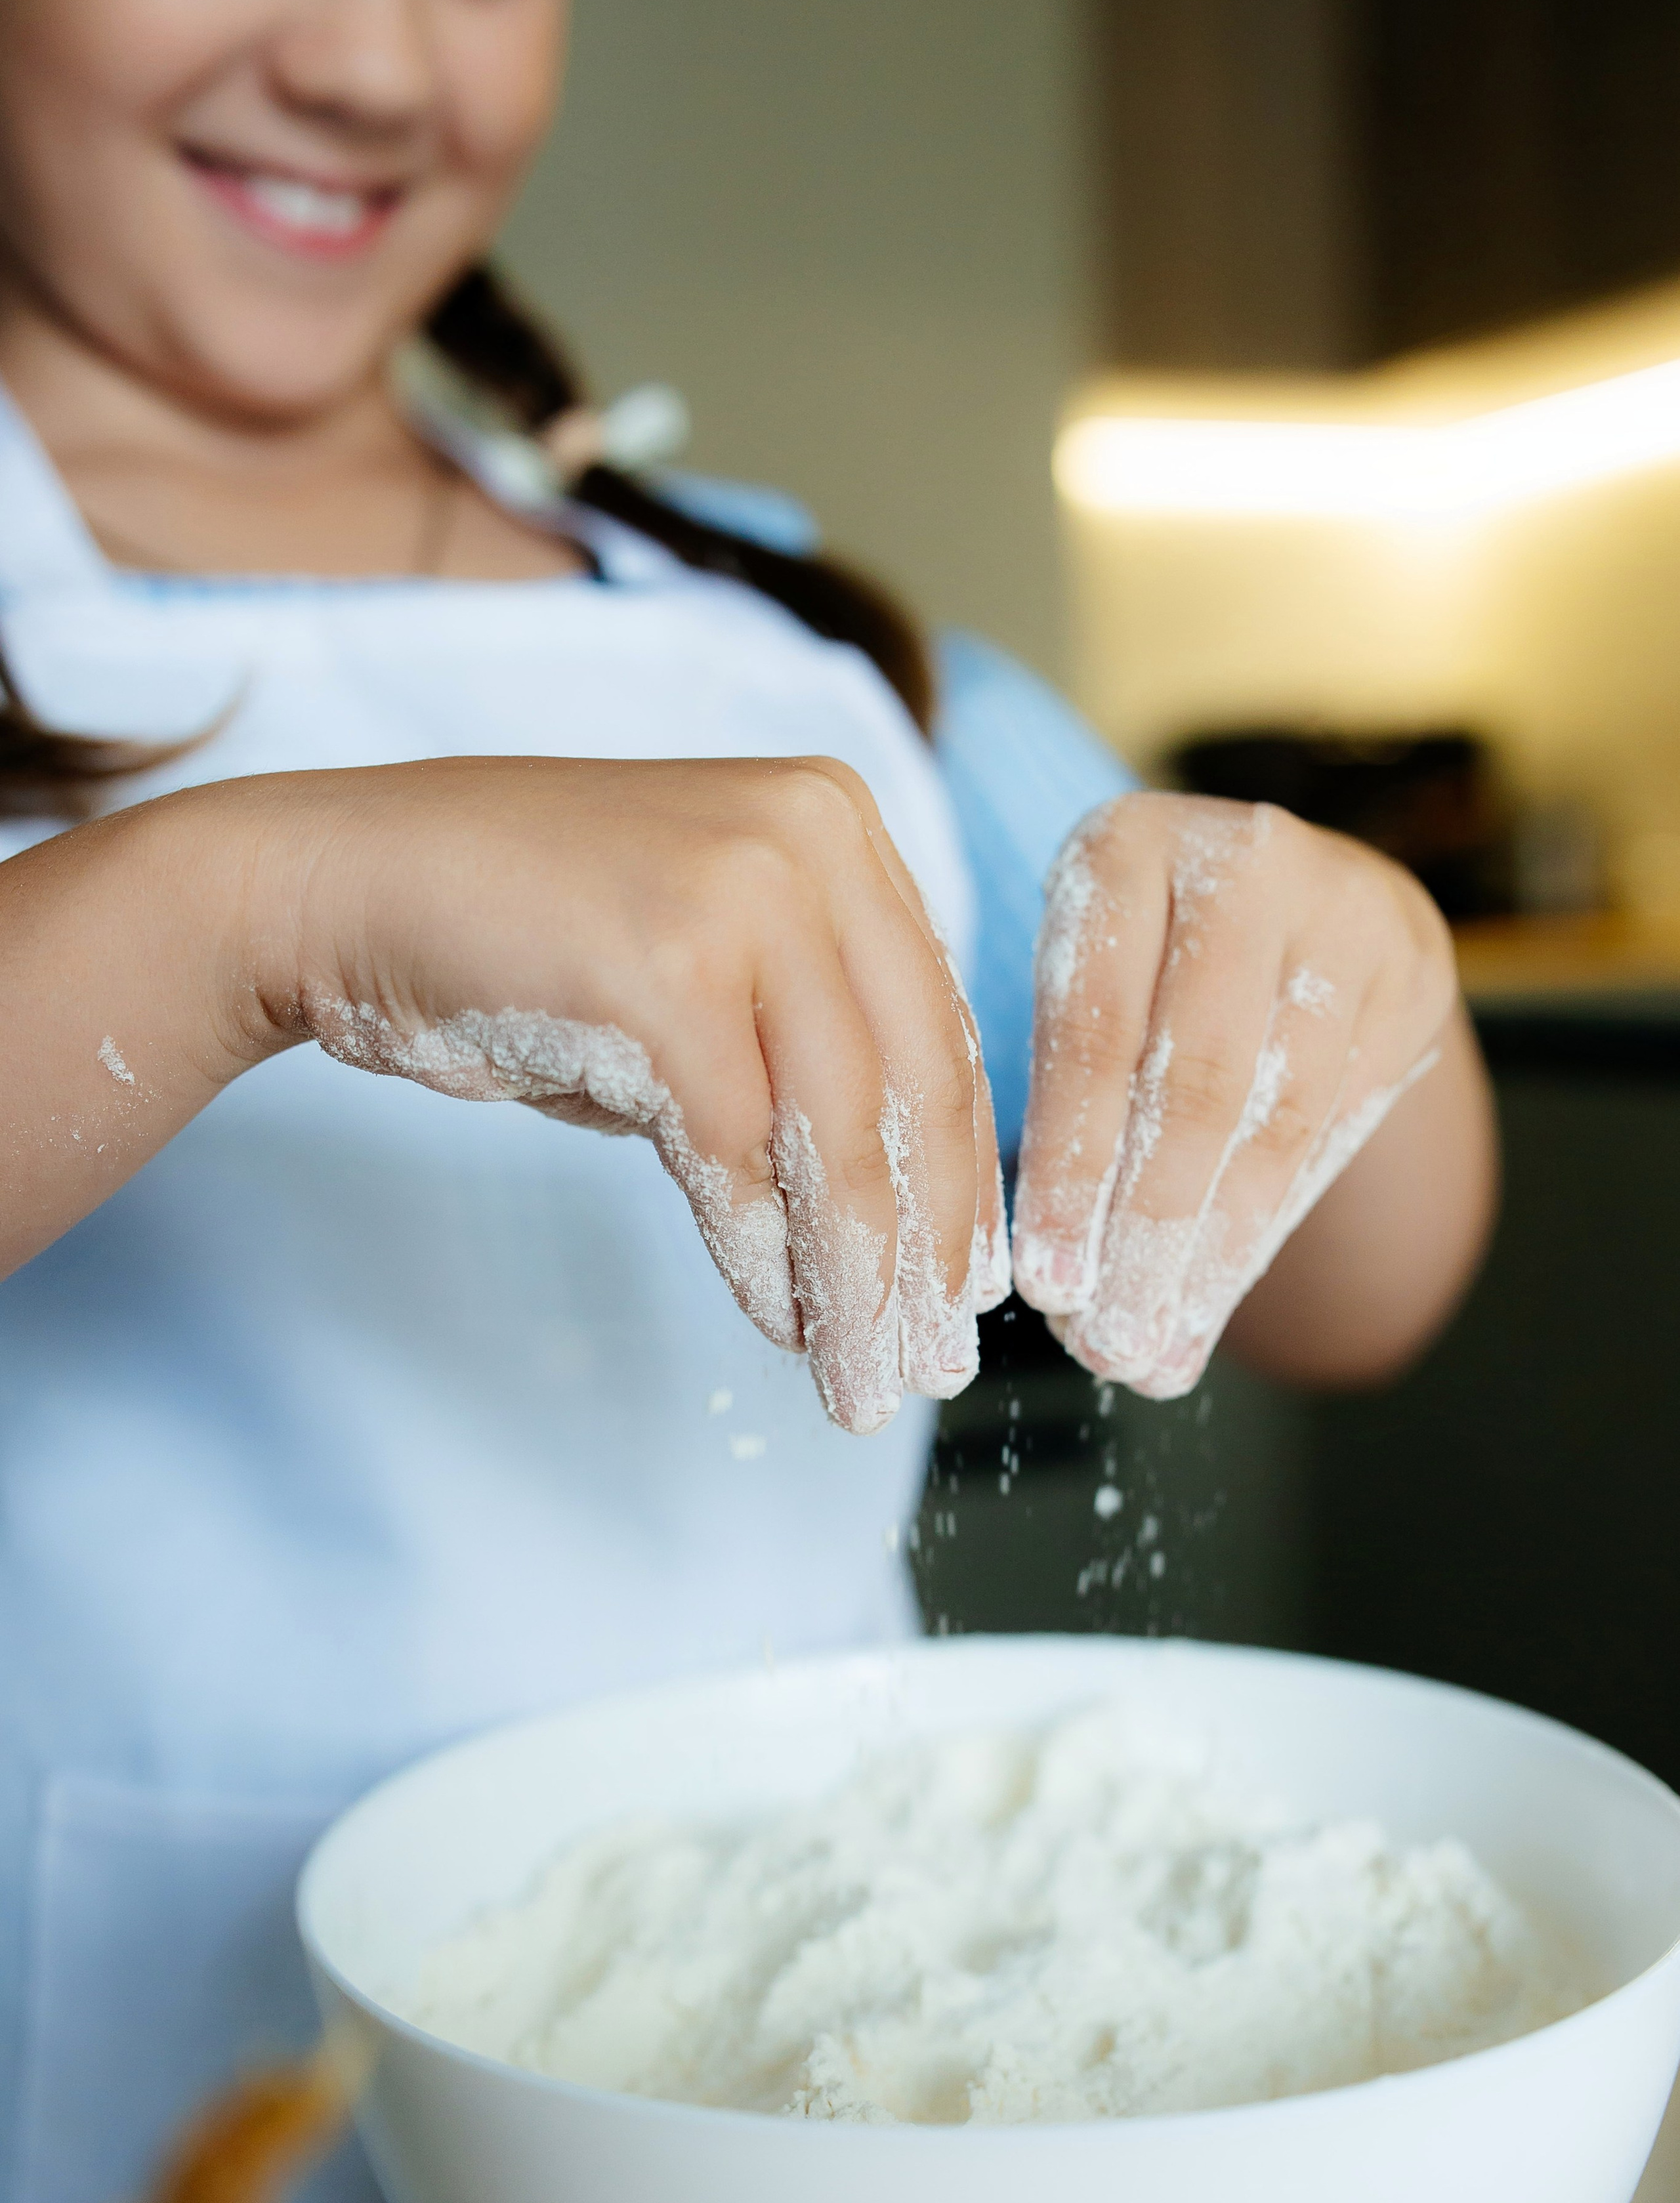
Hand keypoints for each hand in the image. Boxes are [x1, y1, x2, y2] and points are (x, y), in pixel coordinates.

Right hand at [261, 755, 1007, 1432]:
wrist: (350, 887)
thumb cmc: (526, 942)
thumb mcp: (702, 973)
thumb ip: (804, 1052)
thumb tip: (901, 1218)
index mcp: (840, 822)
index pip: (935, 1027)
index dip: (962, 1173)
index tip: (971, 1285)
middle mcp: (813, 836)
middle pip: (912, 1084)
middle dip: (928, 1248)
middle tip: (935, 1364)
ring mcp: (743, 892)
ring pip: (837, 1132)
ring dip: (854, 1280)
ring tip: (864, 1380)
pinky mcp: (668, 971)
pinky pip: (739, 1154)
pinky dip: (762, 1255)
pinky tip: (779, 1324)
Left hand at [1011, 793, 1457, 1398]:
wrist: (1285, 890)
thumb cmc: (1139, 955)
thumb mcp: (1081, 980)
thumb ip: (1067, 1110)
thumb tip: (1063, 1307)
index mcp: (1127, 847)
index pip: (1094, 1030)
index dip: (1069, 1167)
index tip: (1045, 1284)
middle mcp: (1248, 862)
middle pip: (1198, 1081)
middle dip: (1147, 1230)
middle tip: (1107, 1343)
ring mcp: (1348, 913)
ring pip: (1277, 1120)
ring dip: (1213, 1252)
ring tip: (1156, 1345)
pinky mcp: (1414, 974)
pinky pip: (1335, 1130)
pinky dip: (1267, 1227)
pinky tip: (1216, 1295)